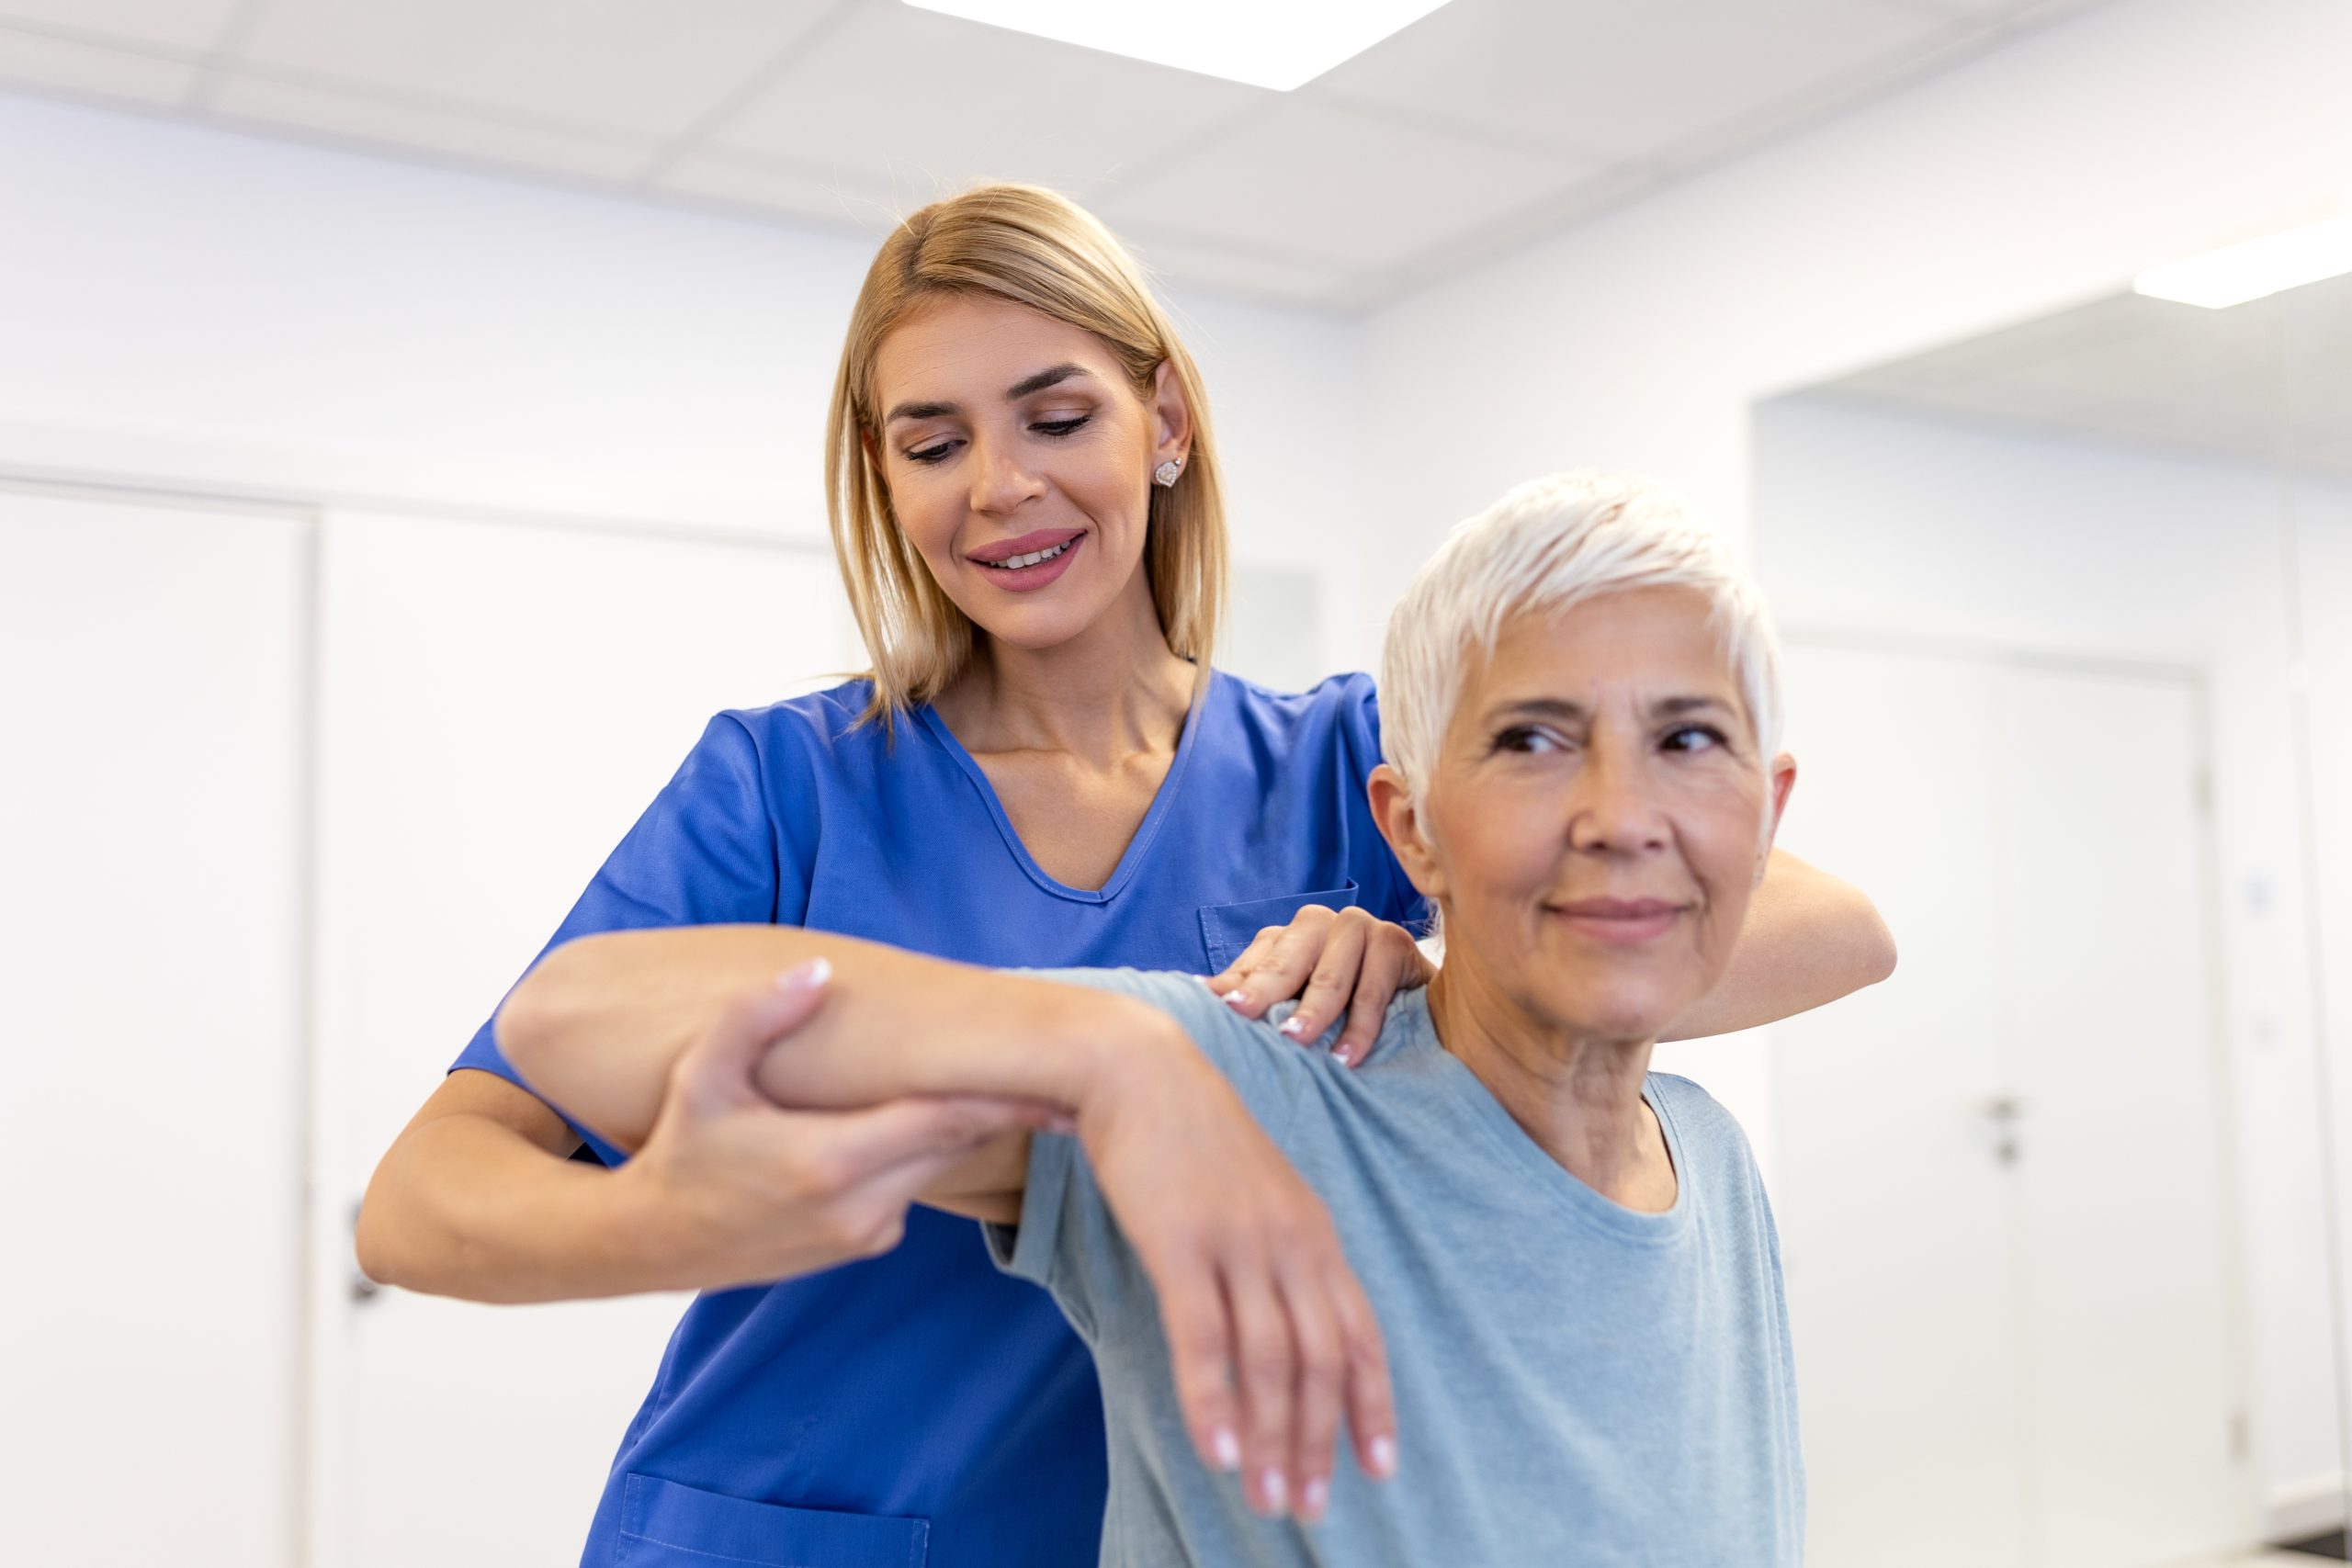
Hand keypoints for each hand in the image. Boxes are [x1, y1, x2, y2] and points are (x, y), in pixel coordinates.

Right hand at [613, 972, 1061, 1292]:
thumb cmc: (682, 1147)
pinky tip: (914, 1122)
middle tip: (1055, 1075)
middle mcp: (858, 1208)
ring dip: (958, 1129)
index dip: (1005, 1100)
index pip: (943, 1122)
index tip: (1059, 1082)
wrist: (657, 1239)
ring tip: (993, 1084)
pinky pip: (913, 1189)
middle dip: (1001, 1110)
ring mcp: (865, 1234)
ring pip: (938, 1167)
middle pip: (955, 1145)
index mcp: (828, 1162)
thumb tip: (817, 972)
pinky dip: (921, 1155)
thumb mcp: (704, 1075)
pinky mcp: (864, 1246)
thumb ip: (756, 1017)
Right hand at [1077, 1027, 1397, 1522]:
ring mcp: (1239, 1240)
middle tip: (1309, 1508)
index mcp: (1314, 1232)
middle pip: (1321, 1360)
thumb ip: (1277, 1254)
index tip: (1377, 1469)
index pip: (1359, 1334)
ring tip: (1269, 1500)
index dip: (1372, 1405)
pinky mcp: (1181, 1241)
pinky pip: (1205, 1335)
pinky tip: (1218, 1450)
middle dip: (1321, 1442)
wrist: (1138, 1069)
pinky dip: (1215, 1398)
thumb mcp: (1256, 1195)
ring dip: (1273, 1438)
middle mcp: (1290, 1241)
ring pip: (1271, 1359)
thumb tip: (1285, 1329)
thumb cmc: (1191, 1139)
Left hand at [1204, 906, 1434, 1067]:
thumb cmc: (1344, 1004)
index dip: (1233, 987)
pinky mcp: (1394, 941)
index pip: (1255, 964)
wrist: (1413, 1000)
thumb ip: (1257, 996)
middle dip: (1263, 993)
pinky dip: (1360, 1027)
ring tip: (1294, 1040)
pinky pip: (1373, 990)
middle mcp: (1319, 923)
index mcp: (1288, 935)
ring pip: (1330, 975)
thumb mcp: (1298, 1001)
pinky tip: (1346, 1057)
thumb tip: (1198, 996)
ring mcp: (1358, 926)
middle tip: (1242, 1016)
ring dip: (1314, 1011)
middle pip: (1286, 963)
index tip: (1213, 1008)